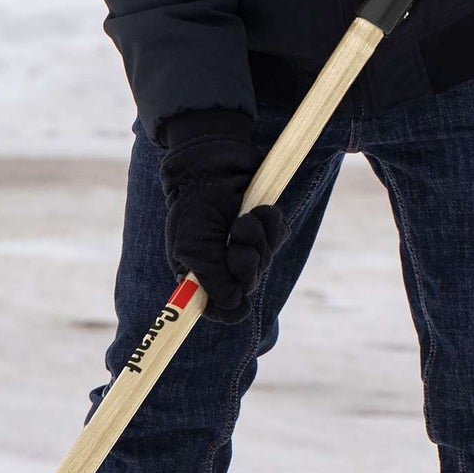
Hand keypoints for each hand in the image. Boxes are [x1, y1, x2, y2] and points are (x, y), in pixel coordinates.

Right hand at [159, 110, 287, 323]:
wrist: (213, 163)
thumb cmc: (196, 205)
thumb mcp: (194, 249)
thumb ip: (214, 283)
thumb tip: (234, 309)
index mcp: (200, 275)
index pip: (220, 309)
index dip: (229, 305)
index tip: (235, 297)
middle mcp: (224, 264)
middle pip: (248, 285)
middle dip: (247, 264)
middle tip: (237, 242)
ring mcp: (246, 245)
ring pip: (266, 261)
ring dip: (258, 239)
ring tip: (244, 218)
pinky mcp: (265, 225)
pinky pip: (279, 236)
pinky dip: (271, 222)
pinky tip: (258, 209)